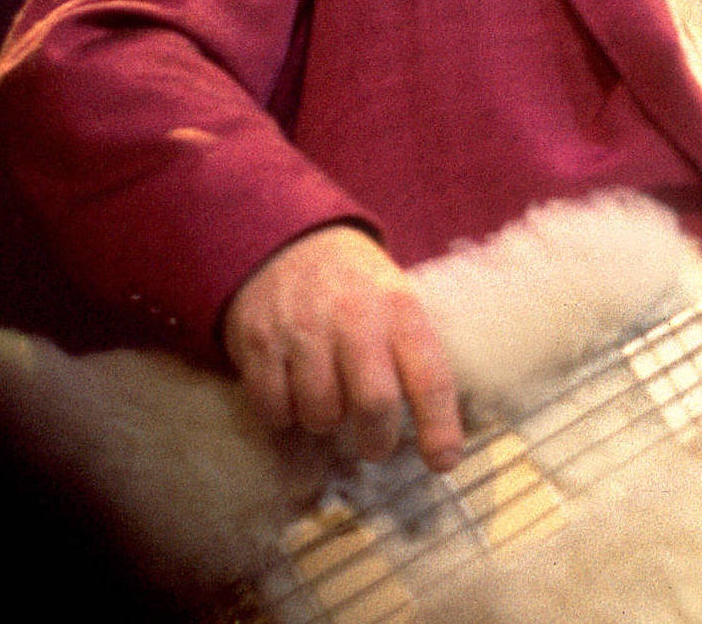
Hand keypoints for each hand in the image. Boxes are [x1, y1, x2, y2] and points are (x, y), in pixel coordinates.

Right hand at [221, 224, 464, 469]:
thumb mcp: (397, 299)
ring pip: (321, 413)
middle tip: (375, 444)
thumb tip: (443, 427)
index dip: (439, 426)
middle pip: (374, 404)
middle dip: (377, 440)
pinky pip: (274, 408)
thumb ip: (416, 353)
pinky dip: (284, 414)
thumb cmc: (354, 285)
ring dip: (326, 420)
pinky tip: (292, 390)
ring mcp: (303, 329)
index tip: (443, 461)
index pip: (430, 376)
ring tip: (328, 397)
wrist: (286, 241)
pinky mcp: (258, 342)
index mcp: (399, 309)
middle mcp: (354, 318)